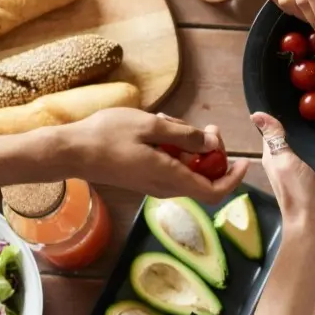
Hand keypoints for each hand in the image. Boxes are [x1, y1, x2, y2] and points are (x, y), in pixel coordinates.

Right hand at [54, 108, 248, 203]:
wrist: (70, 152)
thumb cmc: (107, 136)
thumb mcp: (152, 126)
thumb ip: (185, 136)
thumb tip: (212, 144)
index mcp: (170, 178)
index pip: (214, 192)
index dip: (234, 179)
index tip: (244, 161)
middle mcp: (164, 187)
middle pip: (203, 179)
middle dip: (212, 153)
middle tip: (208, 127)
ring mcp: (153, 184)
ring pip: (187, 170)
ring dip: (190, 147)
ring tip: (172, 121)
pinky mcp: (143, 178)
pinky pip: (170, 167)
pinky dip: (174, 149)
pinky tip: (160, 128)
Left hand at [250, 112, 314, 239]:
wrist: (314, 222)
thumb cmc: (296, 190)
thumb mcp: (284, 160)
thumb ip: (274, 138)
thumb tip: (256, 114)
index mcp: (272, 155)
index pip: (273, 129)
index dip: (279, 114)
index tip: (294, 97)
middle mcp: (285, 160)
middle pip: (292, 136)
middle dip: (301, 122)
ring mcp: (302, 169)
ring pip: (308, 146)